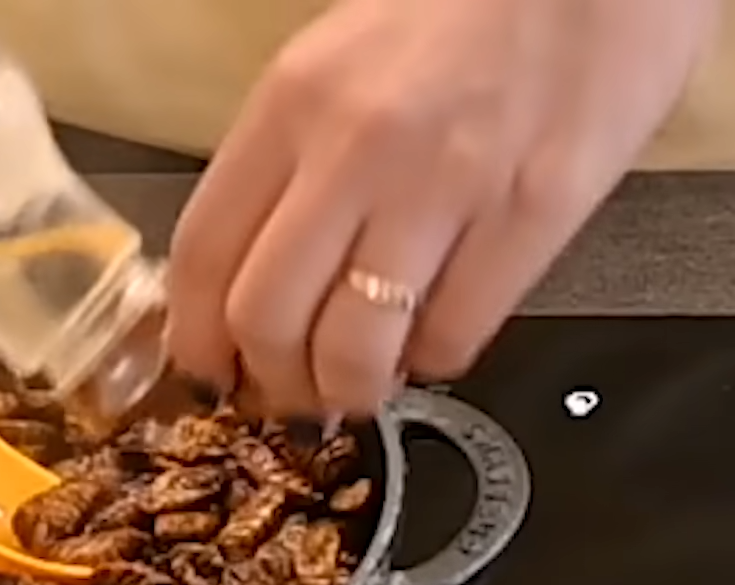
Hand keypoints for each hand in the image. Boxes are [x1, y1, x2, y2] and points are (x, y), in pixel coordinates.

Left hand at [165, 0, 719, 419]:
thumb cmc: (469, 2)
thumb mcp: (341, 58)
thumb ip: (292, 156)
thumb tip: (259, 266)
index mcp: (292, 103)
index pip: (204, 252)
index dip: (199, 337)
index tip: (213, 371)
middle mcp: (354, 148)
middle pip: (266, 316)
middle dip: (274, 381)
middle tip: (294, 395)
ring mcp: (445, 185)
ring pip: (355, 345)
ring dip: (351, 389)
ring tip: (362, 387)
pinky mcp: (535, 211)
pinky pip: (457, 330)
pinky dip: (436, 361)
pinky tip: (437, 343)